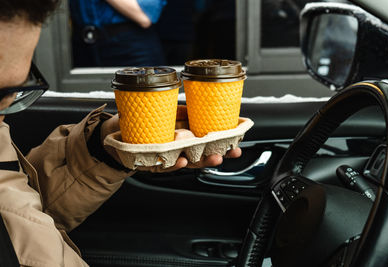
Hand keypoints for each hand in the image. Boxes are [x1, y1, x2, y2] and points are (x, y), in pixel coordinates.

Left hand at [100, 114, 242, 171]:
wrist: (114, 136)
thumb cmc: (140, 124)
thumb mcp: (166, 114)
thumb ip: (181, 112)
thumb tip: (196, 107)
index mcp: (183, 140)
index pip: (206, 144)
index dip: (223, 145)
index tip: (237, 144)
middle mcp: (176, 151)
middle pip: (200, 157)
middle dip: (216, 155)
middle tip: (230, 153)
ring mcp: (165, 159)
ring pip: (186, 163)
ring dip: (200, 161)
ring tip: (212, 157)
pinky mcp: (150, 163)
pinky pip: (164, 166)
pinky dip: (174, 164)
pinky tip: (183, 160)